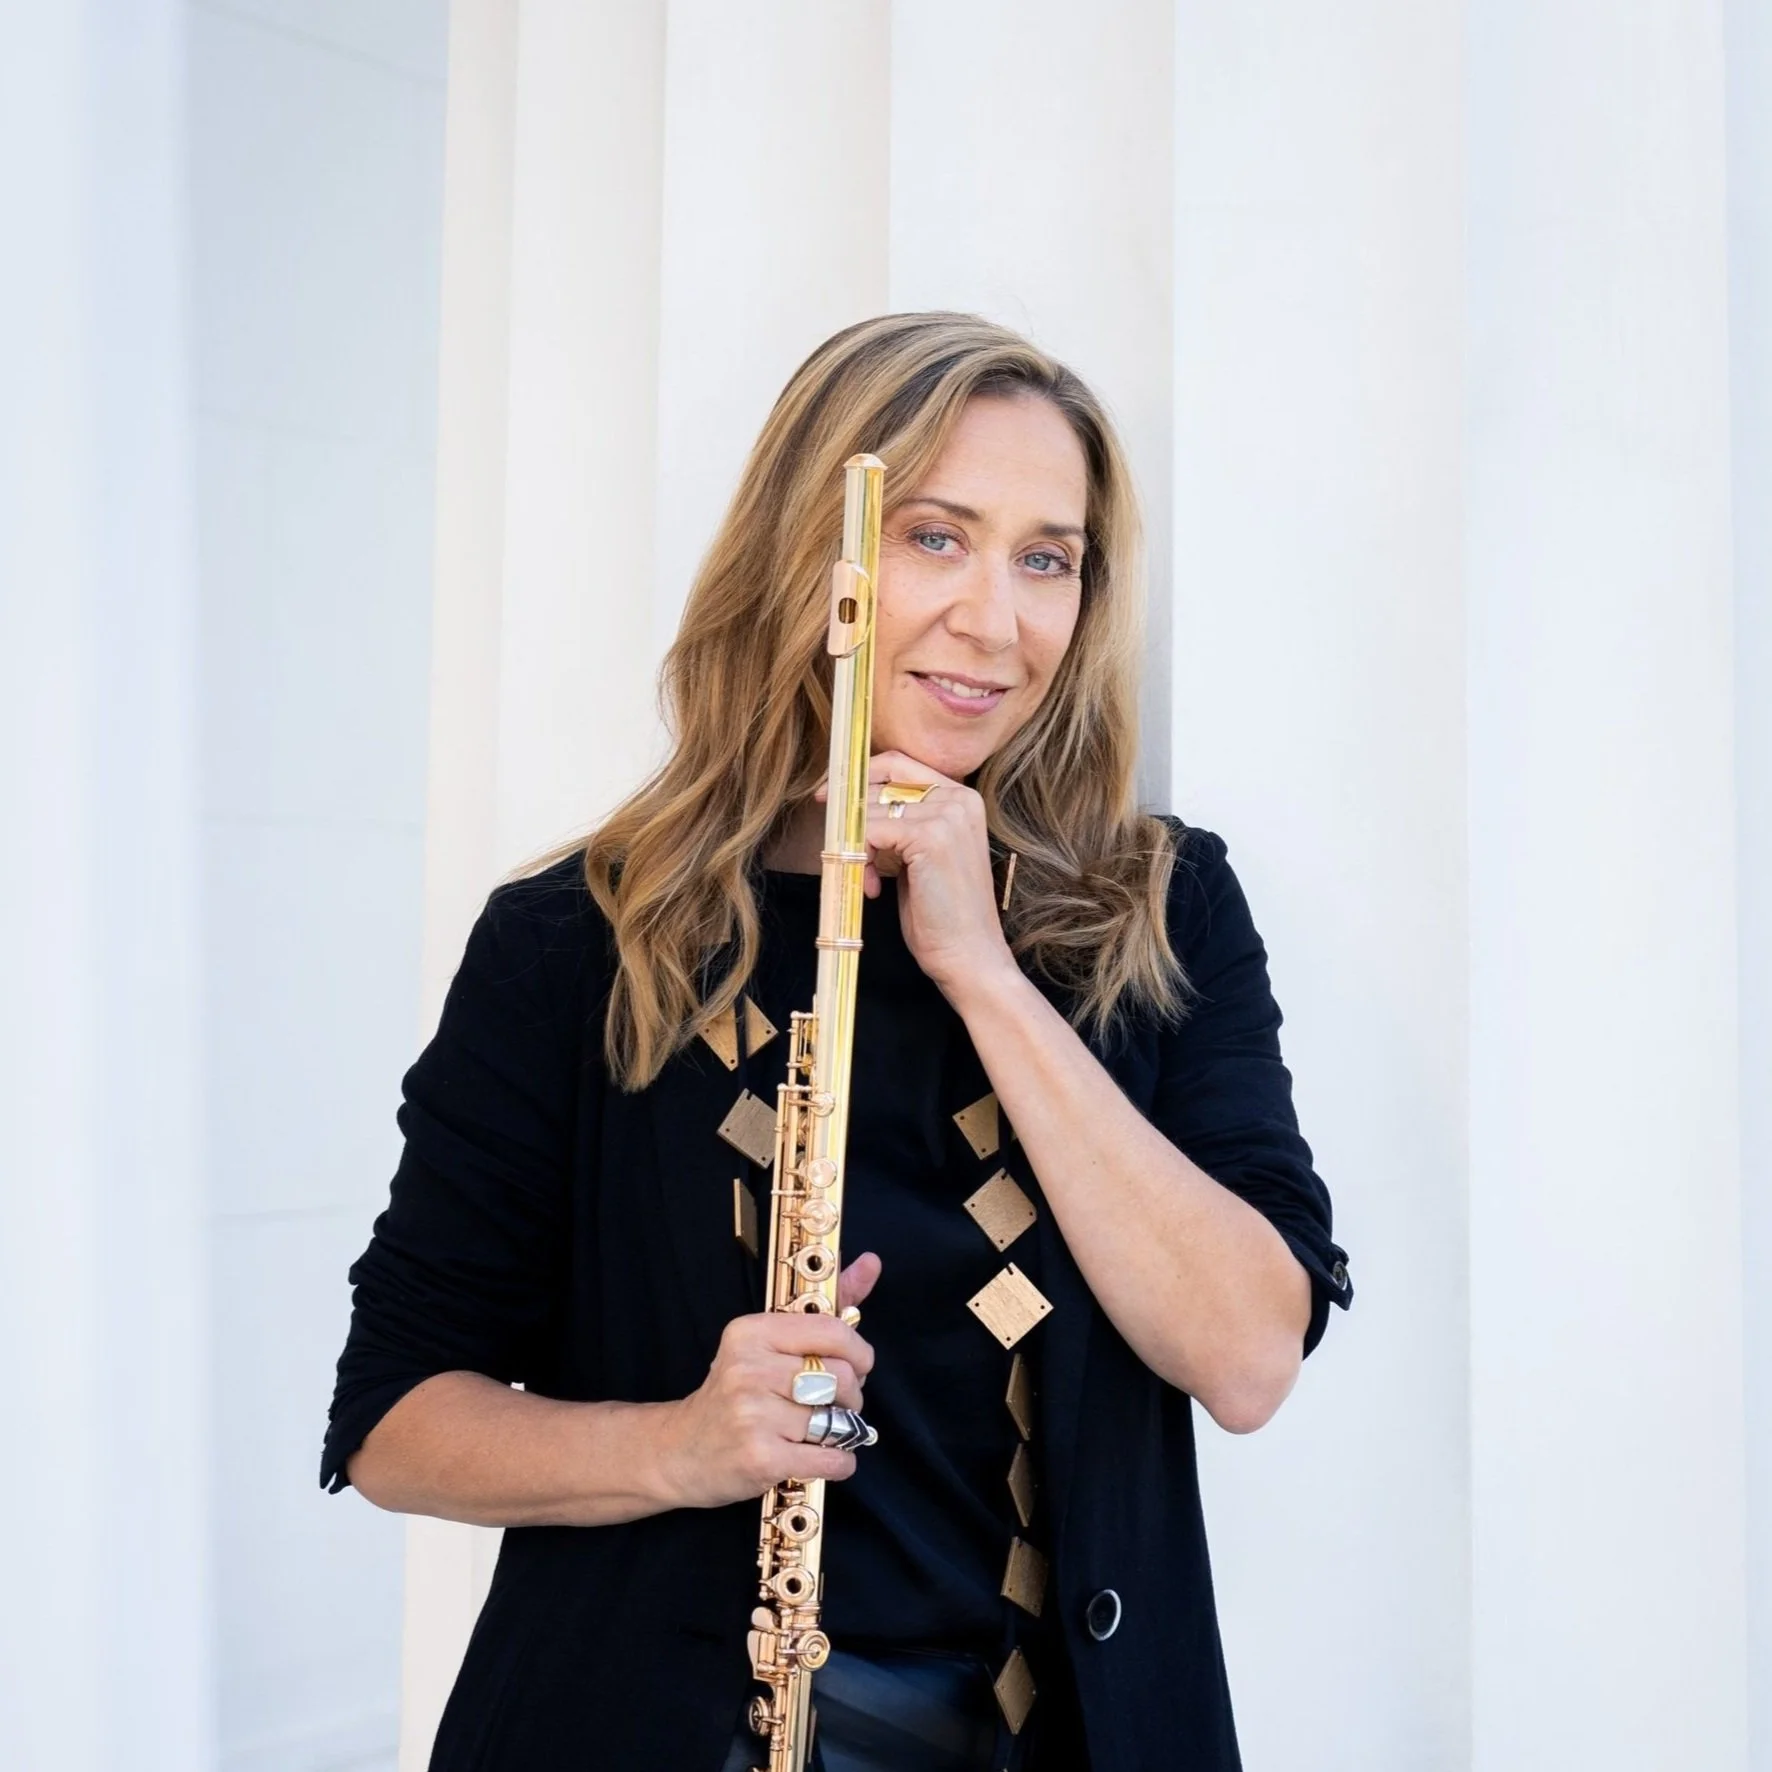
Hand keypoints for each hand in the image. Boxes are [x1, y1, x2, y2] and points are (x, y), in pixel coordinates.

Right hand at [656, 1254, 881, 1508]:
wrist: (680, 1449)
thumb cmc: (735, 1392)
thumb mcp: (767, 1343)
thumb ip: (825, 1306)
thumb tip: (871, 1262)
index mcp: (752, 1333)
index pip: (832, 1332)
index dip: (859, 1352)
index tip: (857, 1365)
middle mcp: (749, 1369)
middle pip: (840, 1379)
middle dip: (851, 1396)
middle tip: (835, 1404)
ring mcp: (753, 1416)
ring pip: (836, 1422)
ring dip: (841, 1432)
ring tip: (819, 1430)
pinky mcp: (761, 1459)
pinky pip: (831, 1459)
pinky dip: (840, 1462)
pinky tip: (823, 1456)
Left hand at [820, 752, 1018, 999]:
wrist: (969, 956)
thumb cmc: (941, 915)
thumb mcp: (918, 858)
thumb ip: (899, 825)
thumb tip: (850, 805)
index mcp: (962, 798)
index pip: (898, 764)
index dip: (859, 778)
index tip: (829, 797)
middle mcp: (959, 798)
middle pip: (881, 783)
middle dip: (851, 815)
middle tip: (841, 849)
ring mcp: (948, 816)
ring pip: (871, 811)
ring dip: (857, 847)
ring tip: (870, 880)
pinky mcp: (931, 837)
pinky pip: (871, 831)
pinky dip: (861, 859)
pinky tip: (874, 887)